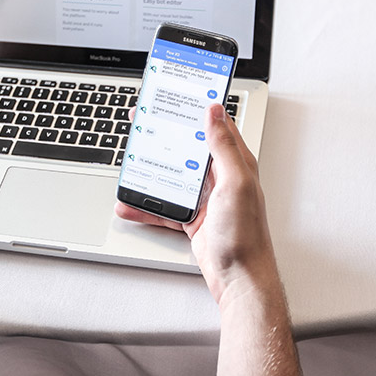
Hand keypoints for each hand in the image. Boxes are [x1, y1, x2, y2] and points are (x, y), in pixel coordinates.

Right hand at [115, 103, 279, 305]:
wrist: (240, 279)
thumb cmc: (245, 236)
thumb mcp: (235, 184)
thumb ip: (224, 146)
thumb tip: (214, 112)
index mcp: (235, 163)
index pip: (215, 126)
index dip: (197, 109)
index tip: (177, 95)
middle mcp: (221, 178)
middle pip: (187, 148)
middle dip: (165, 136)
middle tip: (143, 124)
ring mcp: (206, 199)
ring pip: (172, 176)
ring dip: (151, 171)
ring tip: (131, 162)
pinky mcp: (193, 218)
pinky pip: (165, 207)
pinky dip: (147, 206)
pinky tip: (130, 204)